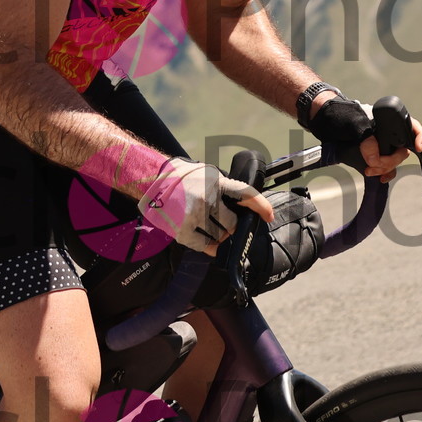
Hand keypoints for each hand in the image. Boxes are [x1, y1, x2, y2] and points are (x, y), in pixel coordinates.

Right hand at [137, 158, 274, 254]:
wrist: (152, 180)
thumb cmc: (182, 178)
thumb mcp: (207, 175)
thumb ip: (223, 189)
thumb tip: (240, 210)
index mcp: (216, 182)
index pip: (246, 194)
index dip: (261, 206)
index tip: (269, 216)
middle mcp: (208, 198)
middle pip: (231, 224)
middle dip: (229, 227)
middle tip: (219, 223)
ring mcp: (195, 215)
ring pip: (218, 237)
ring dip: (215, 236)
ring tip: (202, 225)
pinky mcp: (183, 230)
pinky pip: (204, 246)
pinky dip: (205, 245)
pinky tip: (199, 237)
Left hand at [308, 92, 421, 181]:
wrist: (324, 122)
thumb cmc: (339, 115)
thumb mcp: (353, 122)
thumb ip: (366, 139)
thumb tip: (374, 159)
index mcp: (388, 120)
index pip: (412, 126)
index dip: (419, 136)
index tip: (417, 147)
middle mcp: (388, 132)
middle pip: (402, 149)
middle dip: (390, 160)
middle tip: (374, 164)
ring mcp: (381, 145)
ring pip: (393, 160)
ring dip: (385, 168)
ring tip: (370, 171)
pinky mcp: (373, 155)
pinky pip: (386, 167)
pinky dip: (385, 173)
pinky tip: (380, 178)